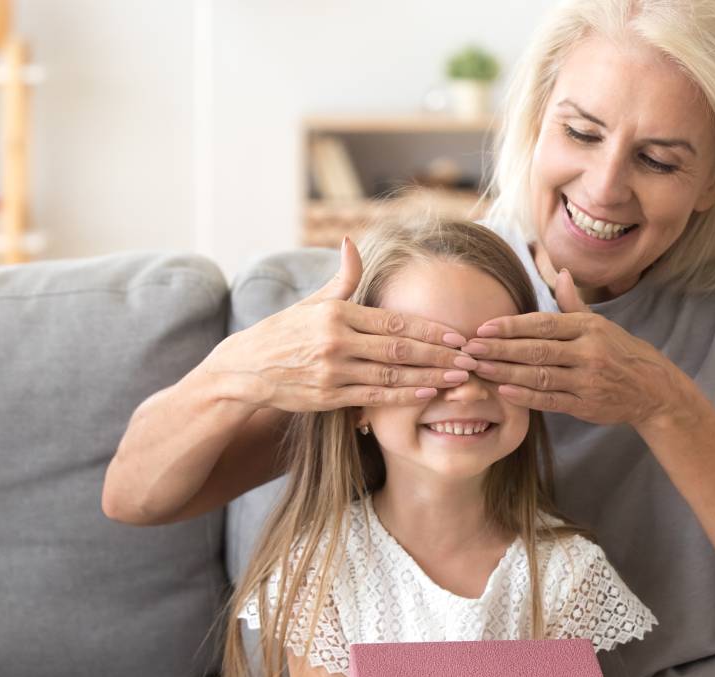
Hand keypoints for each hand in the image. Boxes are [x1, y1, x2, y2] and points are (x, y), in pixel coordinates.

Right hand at [202, 237, 476, 411]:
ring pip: (391, 374)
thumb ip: (342, 278)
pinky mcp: (327, 397)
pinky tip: (427, 393)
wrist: (244, 369)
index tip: (458, 334)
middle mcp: (336, 340)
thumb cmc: (284, 333)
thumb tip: (352, 241)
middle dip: (439, 354)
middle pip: (399, 349)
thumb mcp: (311, 302)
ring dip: (430, 376)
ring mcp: (332, 371)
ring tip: (459, 377)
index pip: (394, 321)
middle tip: (470, 357)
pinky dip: (402, 395)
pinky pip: (373, 396)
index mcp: (337, 313)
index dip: (430, 329)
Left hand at [461, 269, 684, 427]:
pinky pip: (551, 400)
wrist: (653, 389)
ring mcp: (587, 380)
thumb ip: (574, 303)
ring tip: (480, 368)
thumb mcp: (601, 324)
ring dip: (506, 372)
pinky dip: (526, 396)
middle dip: (500, 348)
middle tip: (470, 348)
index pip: (543, 324)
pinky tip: (504, 390)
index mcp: (588, 328)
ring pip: (540, 375)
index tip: (483, 327)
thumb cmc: (620, 352)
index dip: (511, 326)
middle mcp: (588, 352)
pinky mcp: (586, 406)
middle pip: (536, 349)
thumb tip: (561, 272)